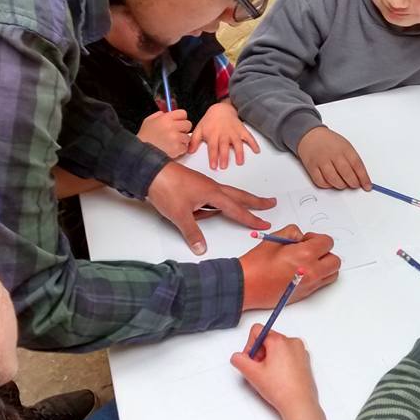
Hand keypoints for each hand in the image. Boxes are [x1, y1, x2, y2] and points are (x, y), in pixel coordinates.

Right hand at [138, 109, 191, 157]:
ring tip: (172, 142)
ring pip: (187, 137)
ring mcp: (175, 138)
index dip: (180, 118)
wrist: (142, 153)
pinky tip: (171, 149)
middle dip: (183, 129)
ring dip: (182, 140)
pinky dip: (180, 149)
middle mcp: (172, 127)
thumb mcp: (148, 121)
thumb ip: (158, 115)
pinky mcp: (177, 149)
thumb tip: (165, 113)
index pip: (183, 113)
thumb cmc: (144, 138)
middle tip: (176, 133)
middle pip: (188, 124)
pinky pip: (185, 148)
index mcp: (165, 118)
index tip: (178, 122)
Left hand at [147, 163, 274, 254]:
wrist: (149, 171)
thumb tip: (201, 248)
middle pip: (239, 196)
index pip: (236, 209)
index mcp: (212, 193)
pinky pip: (210, 196)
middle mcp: (211, 187)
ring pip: (224, 195)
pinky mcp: (194, 185)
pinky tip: (201, 210)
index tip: (265, 223)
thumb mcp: (180, 215)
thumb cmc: (165, 189)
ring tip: (222, 211)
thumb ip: (192, 233)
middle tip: (270, 203)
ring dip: (233, 202)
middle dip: (255, 201)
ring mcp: (203, 184)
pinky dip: (212, 204)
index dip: (251, 218)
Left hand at [188, 102, 260, 169]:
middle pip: (224, 146)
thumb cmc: (209, 121)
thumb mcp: (199, 129)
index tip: (213, 166)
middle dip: (224, 156)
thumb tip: (189, 152)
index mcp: (213, 134)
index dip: (213, 157)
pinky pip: (249, 137)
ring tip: (240, 162)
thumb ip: (194, 141)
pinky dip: (253, 143)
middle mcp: (224, 134)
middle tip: (224, 166)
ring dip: (239, 152)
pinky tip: (257, 150)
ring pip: (237, 143)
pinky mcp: (242, 130)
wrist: (221, 109)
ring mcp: (234, 132)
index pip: (212, 147)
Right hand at [231, 325, 330, 419]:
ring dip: (271, 358)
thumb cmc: (282, 389)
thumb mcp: (252, 374)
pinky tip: (280, 377)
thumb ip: (240, 360)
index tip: (252, 360)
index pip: (257, 330)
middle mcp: (292, 342)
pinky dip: (282, 362)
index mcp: (279, 341)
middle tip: (260, 370)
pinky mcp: (305, 360)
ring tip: (271, 376)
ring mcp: (301, 351)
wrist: (300, 404)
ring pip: (278, 347)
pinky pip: (288, 354)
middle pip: (268, 339)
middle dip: (260, 353)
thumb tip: (238, 357)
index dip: (250, 345)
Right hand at [239, 225, 340, 309]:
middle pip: (334, 260)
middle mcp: (312, 271)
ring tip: (309, 262)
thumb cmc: (257, 264)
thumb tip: (301, 237)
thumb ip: (292, 233)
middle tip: (311, 250)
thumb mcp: (274, 239)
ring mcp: (310, 284)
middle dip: (325, 252)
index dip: (317, 238)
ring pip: (332, 274)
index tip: (308, 240)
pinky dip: (318, 276)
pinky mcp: (305, 294)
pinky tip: (303, 271)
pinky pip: (321, 284)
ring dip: (325, 266)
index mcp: (306, 255)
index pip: (327, 243)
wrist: (246, 286)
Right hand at [297, 127, 371, 190]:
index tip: (367, 186)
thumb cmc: (330, 142)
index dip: (363, 178)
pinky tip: (331, 183)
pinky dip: (327, 185)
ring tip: (343, 184)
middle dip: (353, 183)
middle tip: (354, 185)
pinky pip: (321, 181)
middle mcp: (333, 154)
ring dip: (341, 185)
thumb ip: (353, 160)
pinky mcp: (312, 167)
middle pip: (346, 173)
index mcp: (344, 148)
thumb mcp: (345, 146)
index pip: (357, 165)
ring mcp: (321, 161)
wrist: (310, 135)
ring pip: (333, 179)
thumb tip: (361, 177)